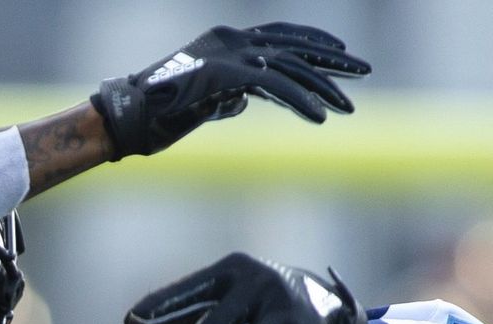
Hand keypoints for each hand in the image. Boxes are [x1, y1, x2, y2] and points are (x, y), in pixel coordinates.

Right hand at [90, 22, 369, 158]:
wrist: (128, 119)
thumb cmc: (158, 115)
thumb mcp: (204, 101)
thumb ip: (229, 95)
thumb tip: (247, 100)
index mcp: (226, 40)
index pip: (280, 36)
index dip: (314, 43)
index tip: (341, 54)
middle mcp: (231, 40)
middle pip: (293, 47)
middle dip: (332, 62)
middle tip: (364, 72)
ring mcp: (228, 55)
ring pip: (289, 67)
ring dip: (323, 87)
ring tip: (348, 107)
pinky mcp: (225, 75)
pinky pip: (273, 87)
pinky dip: (299, 101)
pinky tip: (320, 118)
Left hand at [126, 252, 365, 323]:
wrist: (321, 302)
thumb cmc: (252, 303)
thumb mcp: (218, 299)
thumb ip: (177, 310)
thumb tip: (130, 322)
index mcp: (231, 271)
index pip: (192, 289)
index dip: (162, 303)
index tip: (132, 322)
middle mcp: (258, 283)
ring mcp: (284, 308)